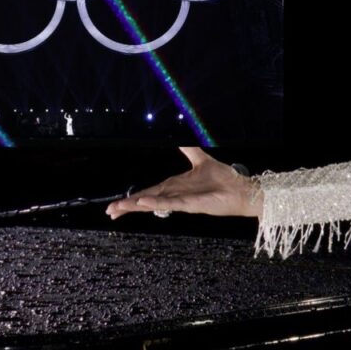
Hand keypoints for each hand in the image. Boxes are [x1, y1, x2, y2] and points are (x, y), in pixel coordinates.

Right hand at [105, 147, 262, 219]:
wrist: (240, 190)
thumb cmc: (223, 179)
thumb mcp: (201, 159)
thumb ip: (189, 149)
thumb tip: (179, 137)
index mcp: (175, 186)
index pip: (149, 192)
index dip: (132, 198)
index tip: (117, 205)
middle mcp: (175, 194)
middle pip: (146, 200)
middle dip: (127, 206)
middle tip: (109, 212)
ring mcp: (181, 200)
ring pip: (153, 204)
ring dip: (136, 206)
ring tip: (118, 209)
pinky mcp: (190, 204)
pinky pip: (170, 203)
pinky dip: (156, 203)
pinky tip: (143, 203)